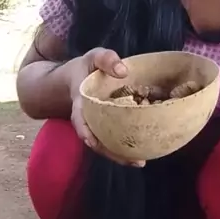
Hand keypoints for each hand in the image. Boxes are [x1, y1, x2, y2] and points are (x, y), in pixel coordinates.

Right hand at [68, 47, 144, 167]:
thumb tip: (123, 71)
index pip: (80, 121)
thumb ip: (106, 59)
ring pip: (106, 144)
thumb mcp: (93, 57)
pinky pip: (113, 139)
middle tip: (135, 161)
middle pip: (96, 141)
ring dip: (121, 155)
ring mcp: (97, 126)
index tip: (93, 143)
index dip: (86, 132)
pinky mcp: (106, 127)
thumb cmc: (87, 67)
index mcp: (81, 103)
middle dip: (112, 153)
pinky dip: (125, 147)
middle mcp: (88, 120)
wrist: (77, 77)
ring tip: (141, 162)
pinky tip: (142, 151)